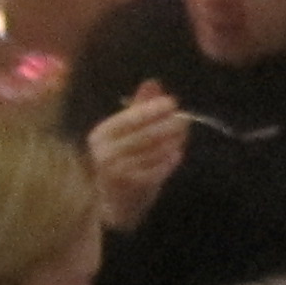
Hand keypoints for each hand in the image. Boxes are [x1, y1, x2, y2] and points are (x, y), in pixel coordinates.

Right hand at [86, 84, 190, 234]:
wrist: (112, 201)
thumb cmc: (119, 160)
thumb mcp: (123, 133)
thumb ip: (138, 107)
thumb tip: (153, 83)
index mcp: (100, 135)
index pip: (128, 118)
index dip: (152, 109)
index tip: (172, 102)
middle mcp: (106, 153)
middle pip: (144, 134)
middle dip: (168, 124)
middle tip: (185, 118)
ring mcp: (119, 171)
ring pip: (154, 151)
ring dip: (173, 141)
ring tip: (184, 132)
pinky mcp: (134, 186)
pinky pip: (159, 169)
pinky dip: (170, 160)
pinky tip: (178, 152)